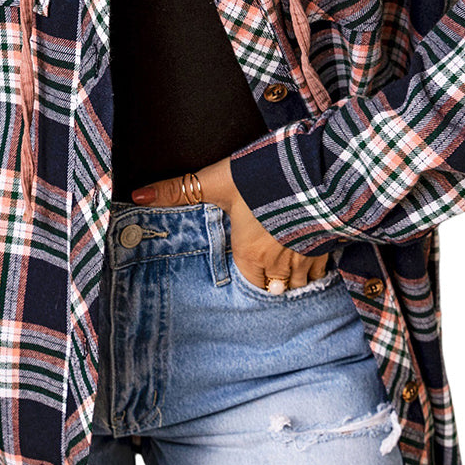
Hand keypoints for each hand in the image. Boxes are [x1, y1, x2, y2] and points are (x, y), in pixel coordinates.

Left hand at [130, 156, 330, 288]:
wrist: (316, 175)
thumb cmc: (262, 179)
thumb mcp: (216, 182)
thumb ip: (177, 191)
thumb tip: (136, 195)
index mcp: (249, 254)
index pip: (246, 282)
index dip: (246, 277)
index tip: (246, 271)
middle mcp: (276, 264)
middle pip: (272, 288)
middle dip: (269, 284)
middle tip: (265, 276)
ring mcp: (304, 258)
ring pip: (297, 284)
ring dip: (292, 281)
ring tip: (287, 273)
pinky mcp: (327, 248)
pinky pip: (321, 273)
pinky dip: (315, 271)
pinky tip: (312, 259)